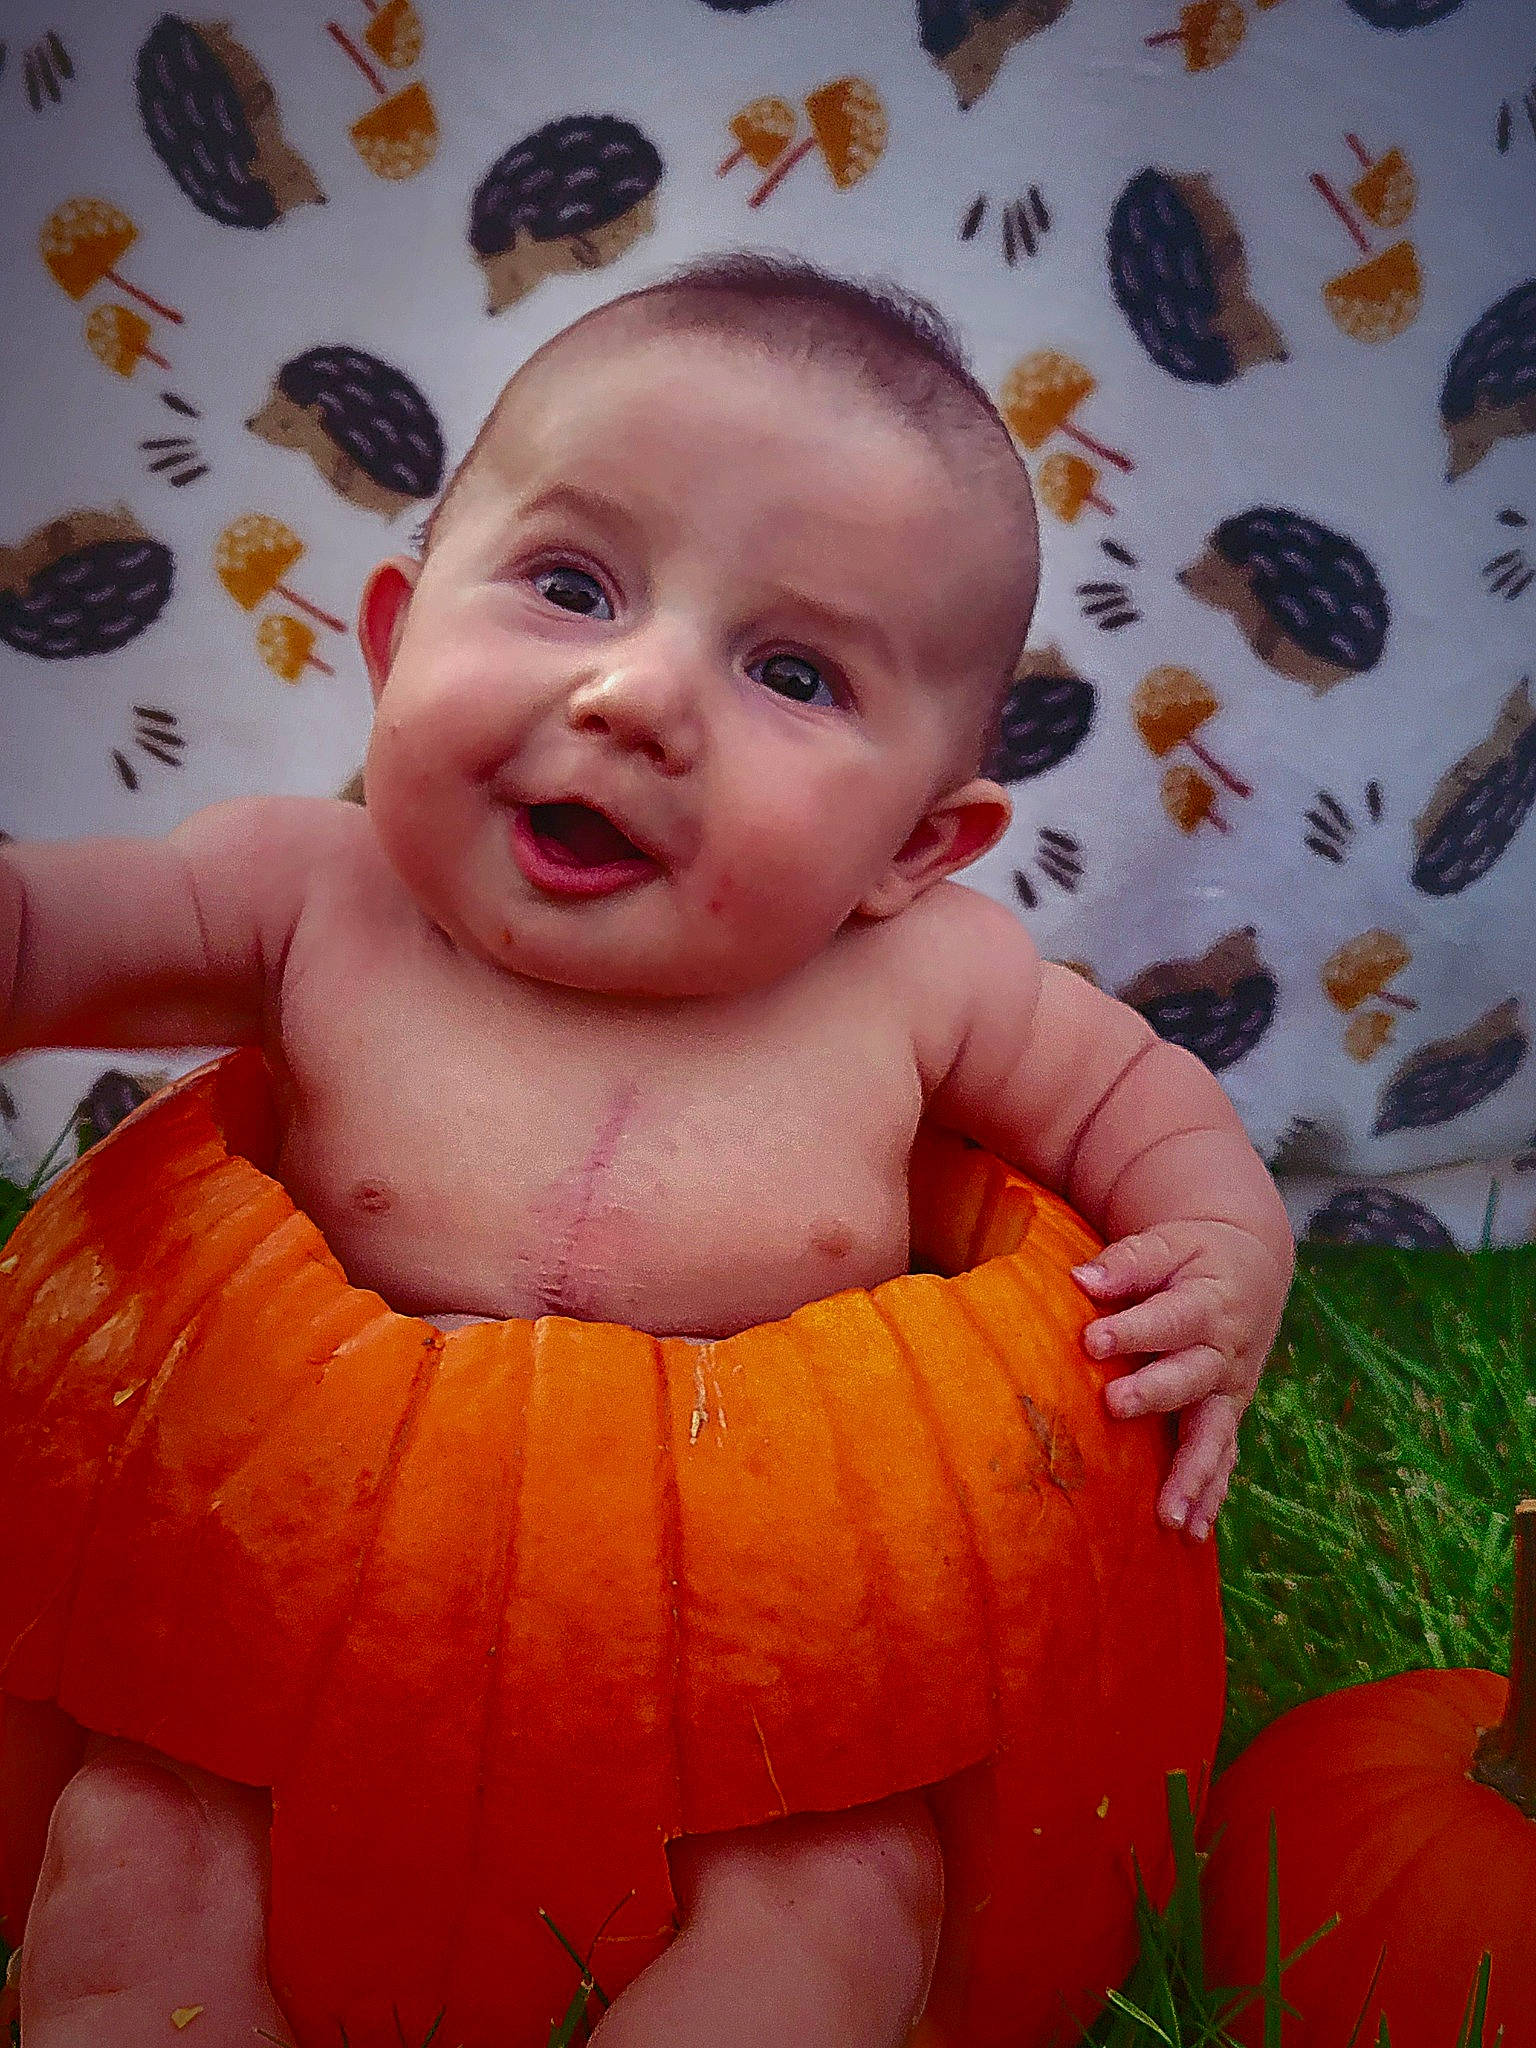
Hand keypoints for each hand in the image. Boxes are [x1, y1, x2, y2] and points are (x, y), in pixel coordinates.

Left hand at [1071, 1218, 1291, 1542]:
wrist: (1249, 1266)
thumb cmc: (1194, 1254)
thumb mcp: (1168, 1244)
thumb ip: (1128, 1262)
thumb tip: (1081, 1279)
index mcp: (1209, 1304)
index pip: (1169, 1319)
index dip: (1131, 1330)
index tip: (1090, 1340)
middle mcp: (1224, 1354)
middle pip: (1190, 1378)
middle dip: (1155, 1393)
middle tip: (1115, 1406)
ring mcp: (1228, 1391)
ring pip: (1213, 1436)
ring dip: (1192, 1476)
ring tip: (1169, 1516)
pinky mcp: (1225, 1414)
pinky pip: (1222, 1458)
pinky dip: (1210, 1494)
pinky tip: (1191, 1532)